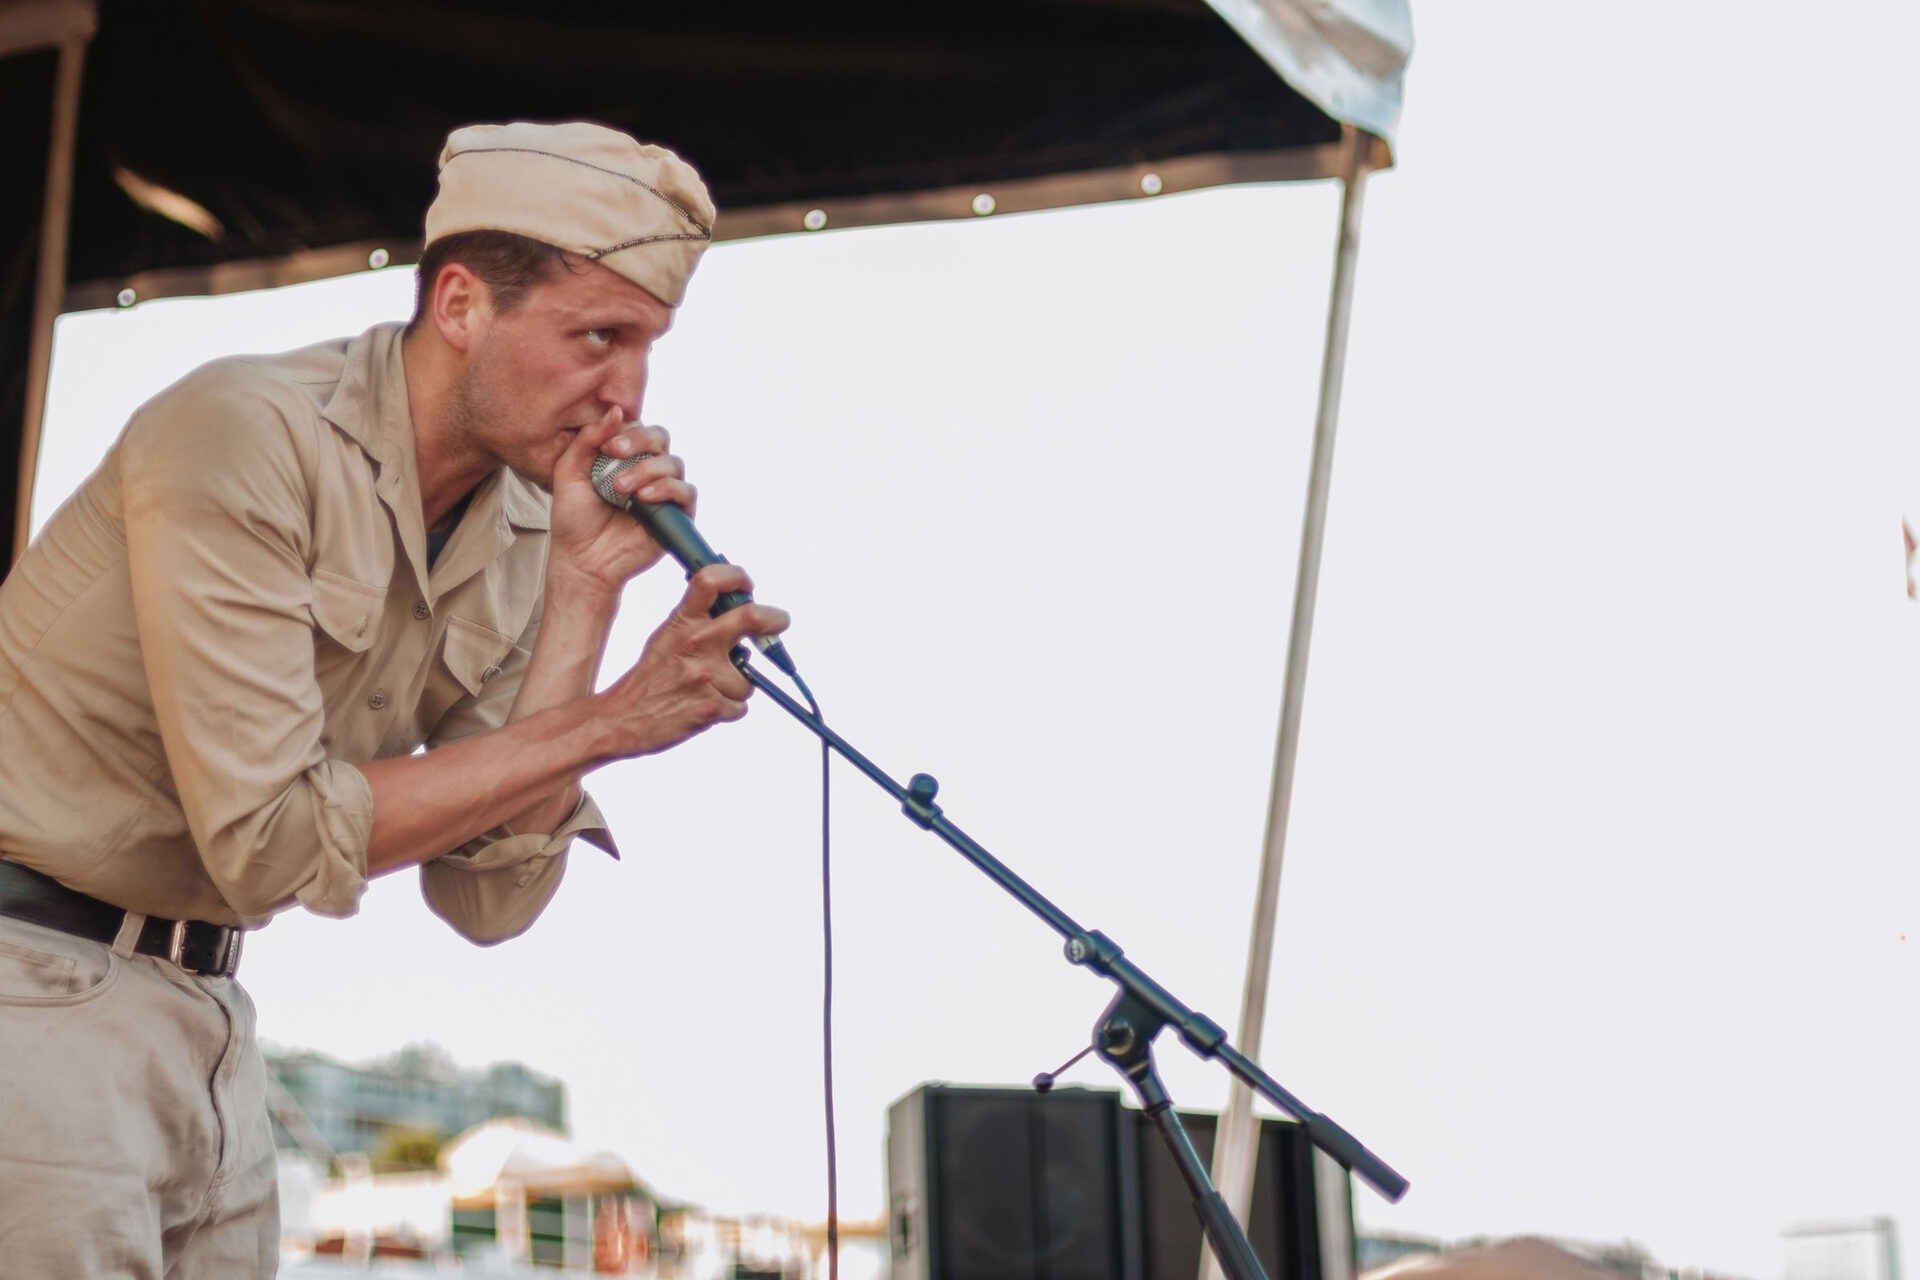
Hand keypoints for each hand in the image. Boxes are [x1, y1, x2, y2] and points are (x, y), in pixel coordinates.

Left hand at [547, 406, 698, 600]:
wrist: (581, 559)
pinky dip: (667, 489)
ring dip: (648, 470)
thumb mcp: (569, 473)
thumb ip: (587, 440)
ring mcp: (663, 492)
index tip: (606, 446)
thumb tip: (615, 411)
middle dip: (639, 441)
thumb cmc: (574, 520)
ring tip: (621, 488)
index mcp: (625, 458)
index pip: (638, 428)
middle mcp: (647, 471)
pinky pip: (686, 492)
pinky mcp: (676, 515)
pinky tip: (644, 498)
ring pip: (674, 463)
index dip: (626, 431)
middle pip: (661, 438)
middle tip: (615, 453)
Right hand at [598, 563, 790, 756]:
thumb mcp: (666, 637)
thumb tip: (738, 609)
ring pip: (748, 680)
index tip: (747, 585)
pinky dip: (727, 712)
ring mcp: (704, 674)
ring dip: (736, 689)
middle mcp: (695, 642)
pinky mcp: (711, 706)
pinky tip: (702, 708)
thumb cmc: (649, 678)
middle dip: (775, 619)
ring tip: (706, 691)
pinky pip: (739, 708)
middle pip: (751, 617)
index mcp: (682, 622)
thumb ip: (698, 622)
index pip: (710, 581)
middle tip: (780, 622)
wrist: (620, 719)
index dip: (736, 577)